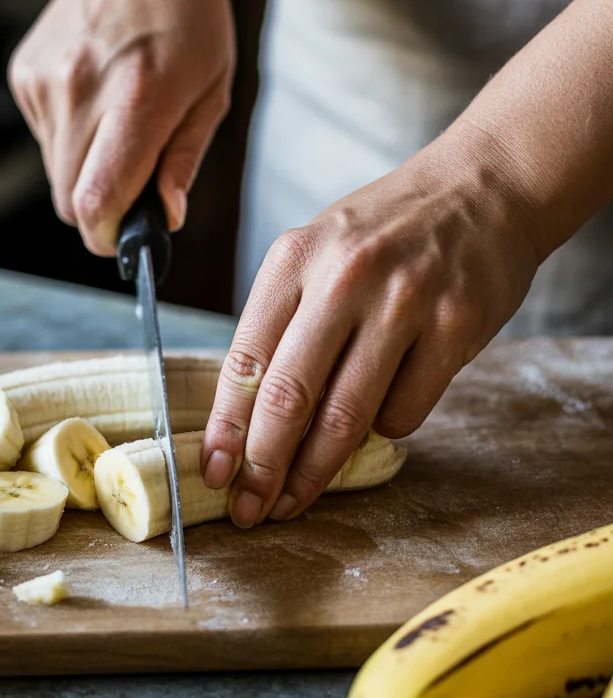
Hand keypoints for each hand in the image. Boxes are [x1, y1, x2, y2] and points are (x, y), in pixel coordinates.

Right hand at [8, 0, 234, 255]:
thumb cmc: (188, 16)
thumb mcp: (212, 91)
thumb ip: (183, 160)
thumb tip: (165, 218)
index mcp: (136, 99)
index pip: (96, 200)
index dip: (109, 236)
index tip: (126, 238)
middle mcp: (80, 90)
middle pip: (69, 200)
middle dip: (101, 209)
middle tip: (133, 182)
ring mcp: (45, 81)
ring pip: (55, 173)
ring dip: (86, 170)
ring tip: (118, 121)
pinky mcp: (24, 75)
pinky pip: (45, 139)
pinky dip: (70, 137)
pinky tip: (95, 97)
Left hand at [201, 137, 540, 526]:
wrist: (484, 187)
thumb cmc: (387, 231)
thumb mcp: (319, 253)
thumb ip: (284, 322)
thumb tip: (248, 419)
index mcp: (295, 257)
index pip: (244, 360)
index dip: (225, 429)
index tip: (213, 474)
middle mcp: (346, 276)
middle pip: (288, 397)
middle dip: (262, 468)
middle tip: (248, 511)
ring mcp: (405, 301)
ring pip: (346, 416)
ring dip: (315, 473)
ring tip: (295, 500)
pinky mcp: (457, 326)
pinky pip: (406, 411)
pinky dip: (385, 430)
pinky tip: (382, 415)